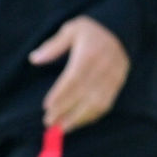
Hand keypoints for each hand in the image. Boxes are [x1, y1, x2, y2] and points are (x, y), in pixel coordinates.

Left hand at [28, 16, 130, 131]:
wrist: (121, 29)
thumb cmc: (90, 31)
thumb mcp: (71, 29)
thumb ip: (53, 45)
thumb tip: (34, 59)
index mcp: (90, 53)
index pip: (74, 78)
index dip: (60, 94)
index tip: (47, 107)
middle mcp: (104, 67)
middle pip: (83, 94)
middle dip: (65, 110)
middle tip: (49, 122)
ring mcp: (113, 77)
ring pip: (96, 103)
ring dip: (78, 118)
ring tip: (61, 128)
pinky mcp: (118, 84)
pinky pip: (106, 105)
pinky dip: (91, 116)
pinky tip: (78, 122)